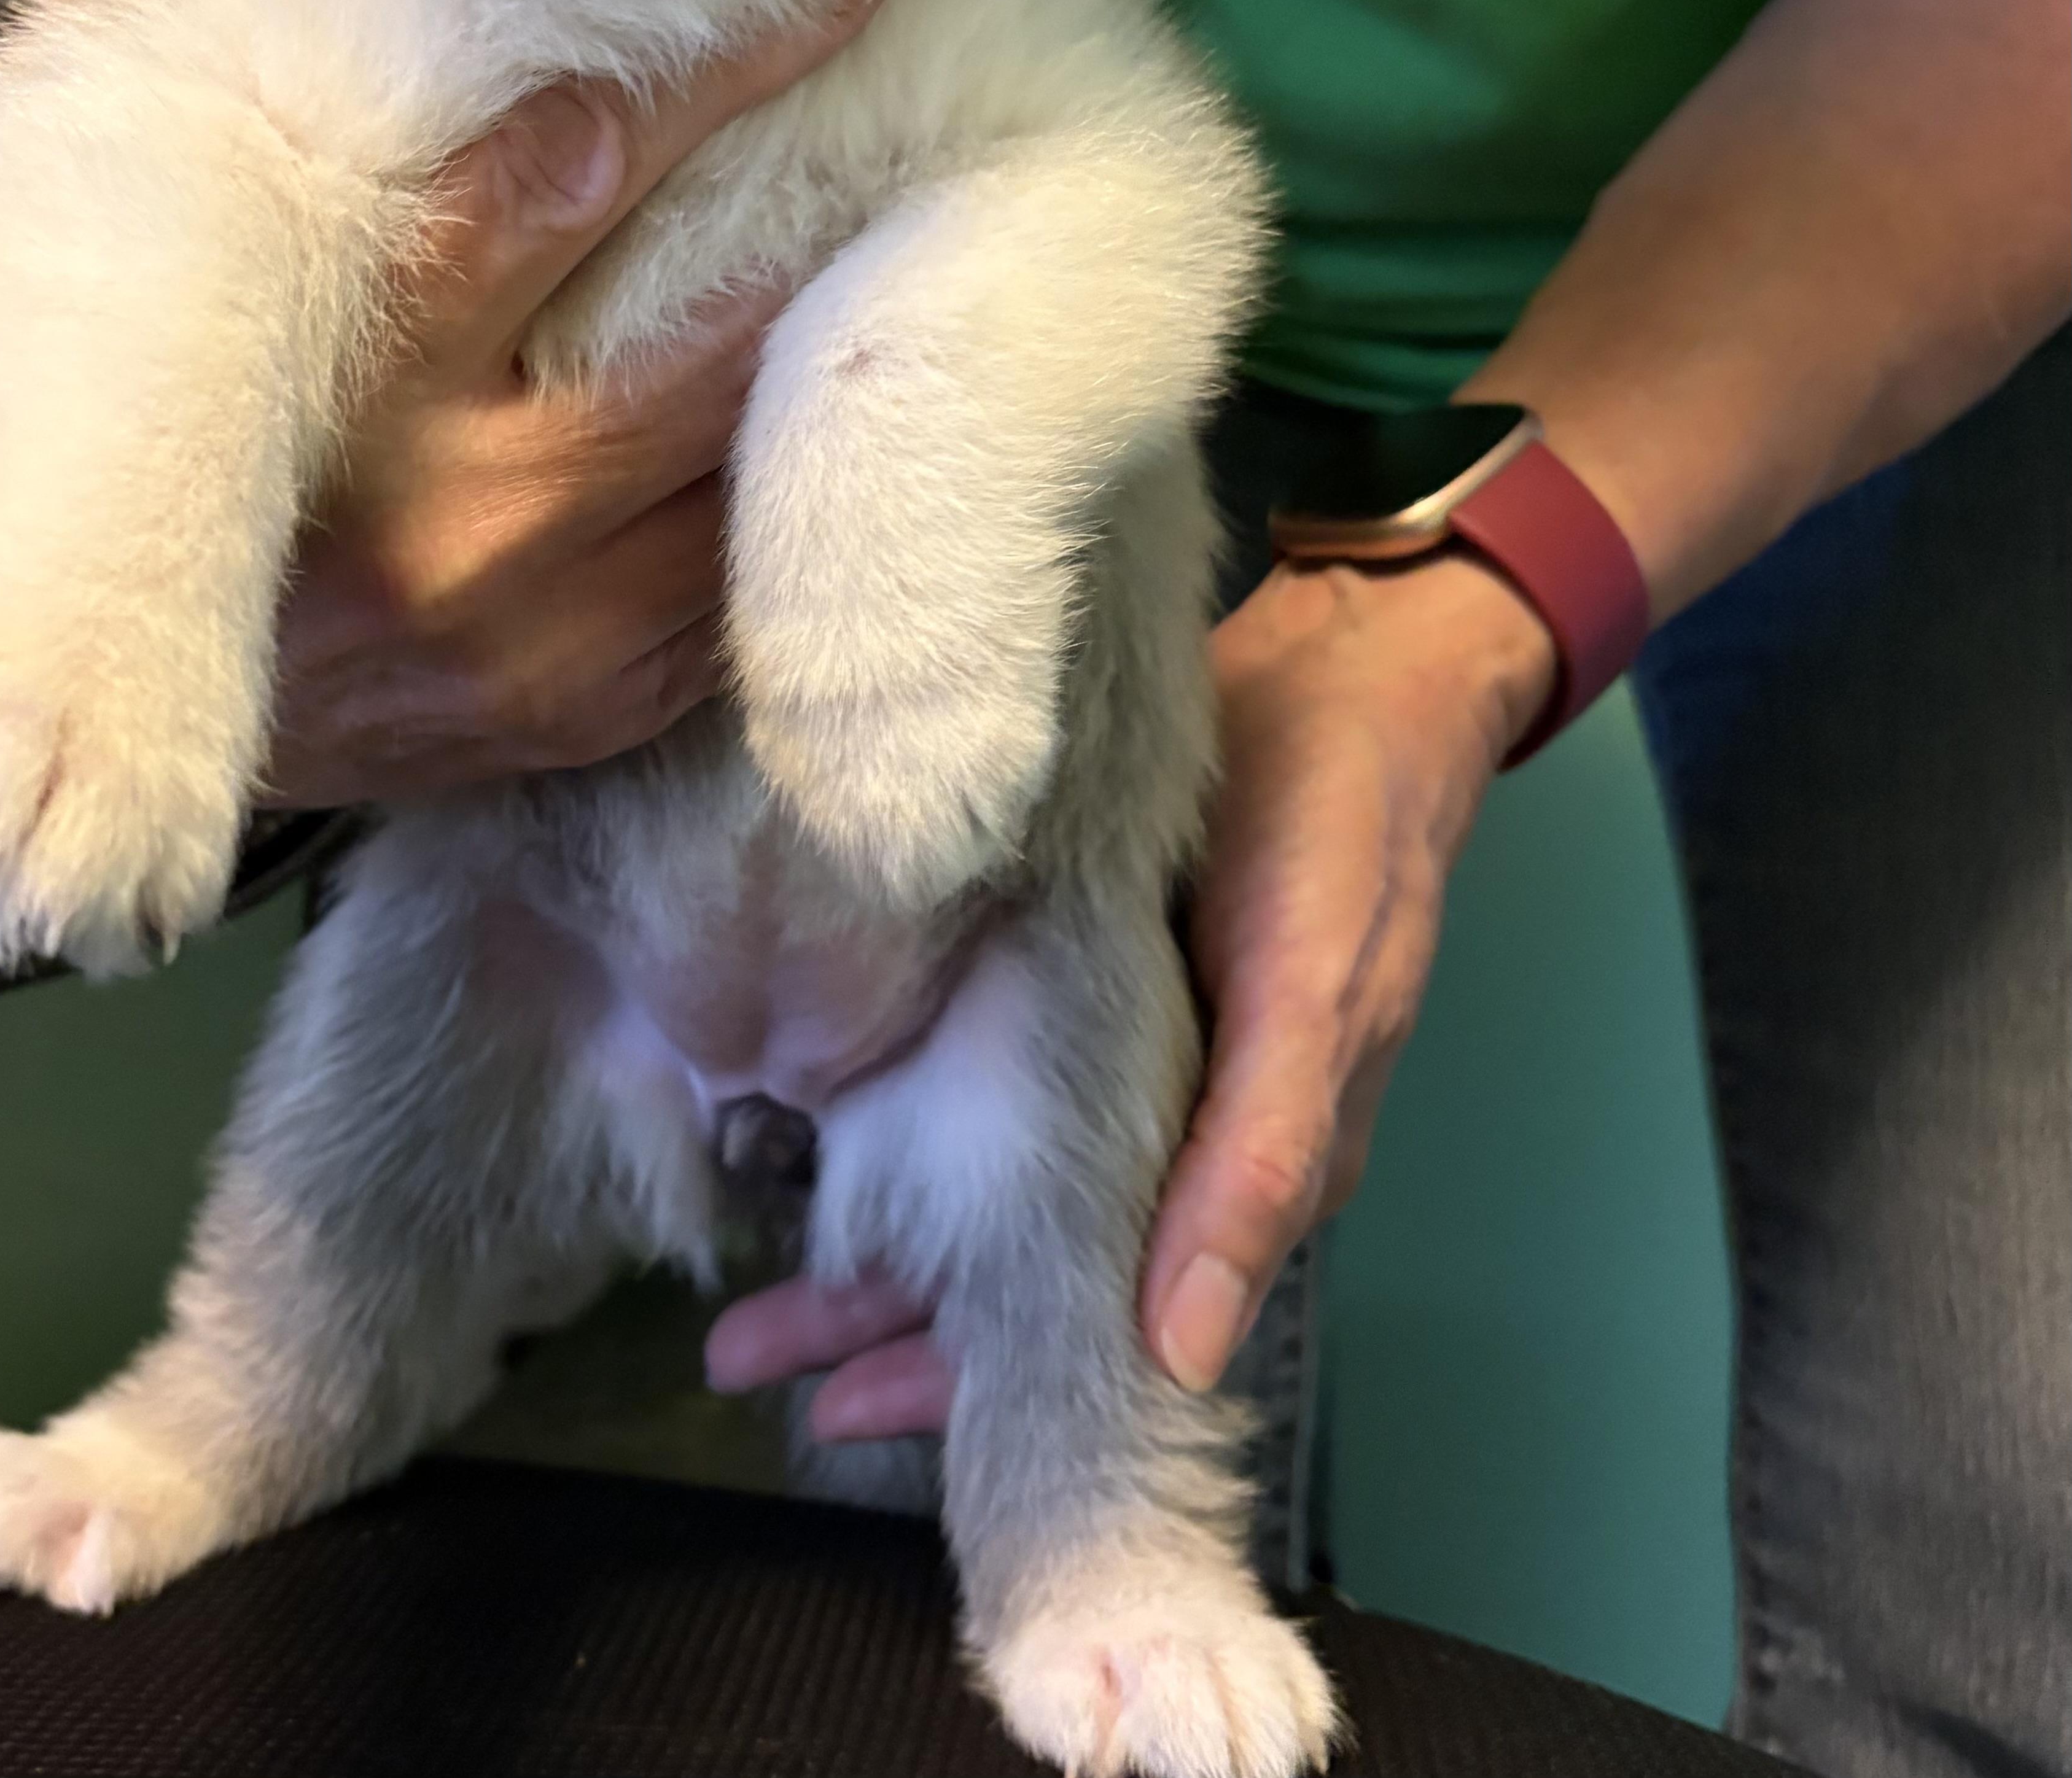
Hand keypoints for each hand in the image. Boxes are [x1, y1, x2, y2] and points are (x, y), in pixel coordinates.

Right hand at [29, 0, 887, 801]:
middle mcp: (462, 511)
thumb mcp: (134, 244)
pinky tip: (838, 434)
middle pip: (706, 342)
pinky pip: (732, 595)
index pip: (560, 178)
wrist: (91, 735)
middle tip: (955, 119)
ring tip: (932, 264)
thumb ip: (134, 10)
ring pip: (746, 473)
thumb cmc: (121, 444)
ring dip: (828, 378)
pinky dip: (779, 507)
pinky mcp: (581, 712)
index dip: (713, 73)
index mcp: (348, 371)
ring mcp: (538, 634)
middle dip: (830, 229)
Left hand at [705, 549, 1554, 1424]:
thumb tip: (1180, 1354)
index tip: (835, 1418)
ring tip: (741, 1296)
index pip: (1084, 1325)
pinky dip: (894, 1127)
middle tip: (738, 1359)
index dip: (968, 1379)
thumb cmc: (1347, 833)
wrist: (1352, 672)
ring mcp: (1119, 1062)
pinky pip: (975, 1089)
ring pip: (976, 1192)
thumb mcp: (1315, 993)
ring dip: (866, 1240)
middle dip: (877, 1324)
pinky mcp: (1083, 983)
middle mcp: (1164, 1136)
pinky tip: (808, 1137)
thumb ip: (1261, 1161)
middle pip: (1008, 1272)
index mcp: (1233, 1171)